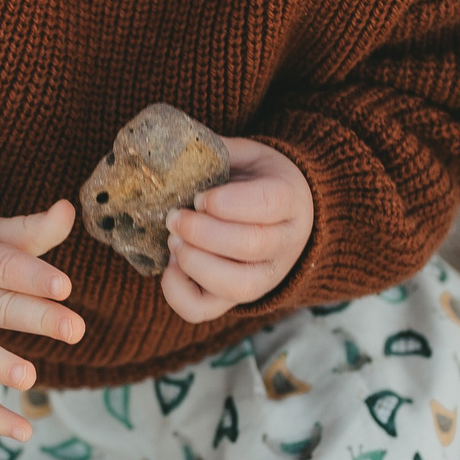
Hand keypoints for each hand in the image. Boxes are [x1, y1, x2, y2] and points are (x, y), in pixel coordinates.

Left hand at [161, 138, 313, 322]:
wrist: (283, 214)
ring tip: (173, 241)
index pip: (268, 204)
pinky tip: (171, 266)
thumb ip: (215, 152)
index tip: (200, 197)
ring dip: (194, 263)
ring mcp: (265, 277)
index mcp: (290, 199)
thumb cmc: (255, 181)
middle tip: (174, 217)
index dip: (227, 202)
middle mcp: (285, 244)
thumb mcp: (245, 156)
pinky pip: (204, 310)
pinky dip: (178, 293)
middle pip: (249, 245)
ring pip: (236, 286)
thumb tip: (170, 149)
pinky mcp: (236, 298)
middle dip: (201, 231)